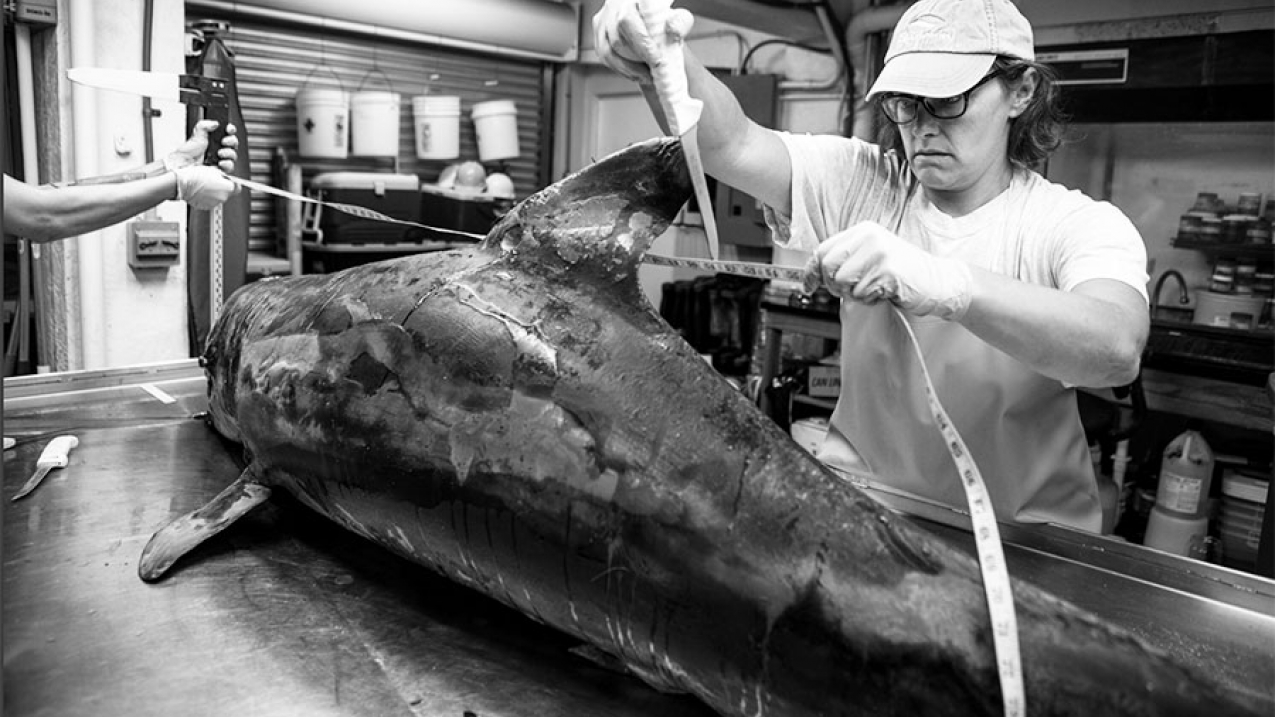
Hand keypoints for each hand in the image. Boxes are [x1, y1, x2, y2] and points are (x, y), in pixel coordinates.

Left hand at [164, 120, 238, 173]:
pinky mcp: (221, 170)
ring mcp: (221, 160)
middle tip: (224, 141)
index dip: (231, 130)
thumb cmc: (187, 152)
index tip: (228, 129)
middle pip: (234, 143)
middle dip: (231, 141)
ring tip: (219, 153)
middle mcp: (219, 149)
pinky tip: (220, 162)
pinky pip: (230, 167)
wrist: (183, 165)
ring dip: (229, 152)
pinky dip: (227, 163)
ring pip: (233, 155)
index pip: (228, 133)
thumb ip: (204, 126)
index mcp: (214, 139)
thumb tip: (215, 123)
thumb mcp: (196, 135)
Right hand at [175, 165, 238, 209]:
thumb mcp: (214, 170)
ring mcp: (215, 203)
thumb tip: (227, 179)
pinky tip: (201, 192)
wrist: (182, 184)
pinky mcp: (207, 207)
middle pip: (227, 193)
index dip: (234, 184)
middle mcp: (223, 197)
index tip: (230, 182)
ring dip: (214, 193)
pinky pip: (211, 201)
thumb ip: (224, 176)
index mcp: (227, 187)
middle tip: (214, 182)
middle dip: (222, 188)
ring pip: (219, 197)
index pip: (237, 187)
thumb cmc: (197, 175)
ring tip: (204, 186)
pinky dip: (208, 197)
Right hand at [593, 0, 693, 83]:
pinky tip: (636, 74)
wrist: (655, 25)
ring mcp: (603, 20)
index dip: (640, 42)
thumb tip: (672, 29)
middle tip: (654, 72)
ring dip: (628, 69)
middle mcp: (613, 5)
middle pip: (616, 38)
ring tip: (647, 76)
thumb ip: (680, 22)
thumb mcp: (680, 19)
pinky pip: (605, 57)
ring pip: (607, 50)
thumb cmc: (666, 21)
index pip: (628, 20)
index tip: (656, 60)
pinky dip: (621, 69)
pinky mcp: (599, 35)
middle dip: (636, 60)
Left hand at [802, 221, 973, 319]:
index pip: (823, 250)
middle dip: (834, 284)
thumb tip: (810, 276)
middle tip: (853, 290)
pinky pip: (860, 293)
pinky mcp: (887, 269)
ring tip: (874, 289)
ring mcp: (878, 251)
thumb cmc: (902, 273)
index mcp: (862, 230)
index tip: (808, 287)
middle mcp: (869, 236)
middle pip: (828, 265)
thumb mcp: (870, 259)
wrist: (939, 281)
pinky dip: (869, 300)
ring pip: (841, 281)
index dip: (812, 271)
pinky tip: (885, 292)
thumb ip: (844, 262)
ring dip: (854, 293)